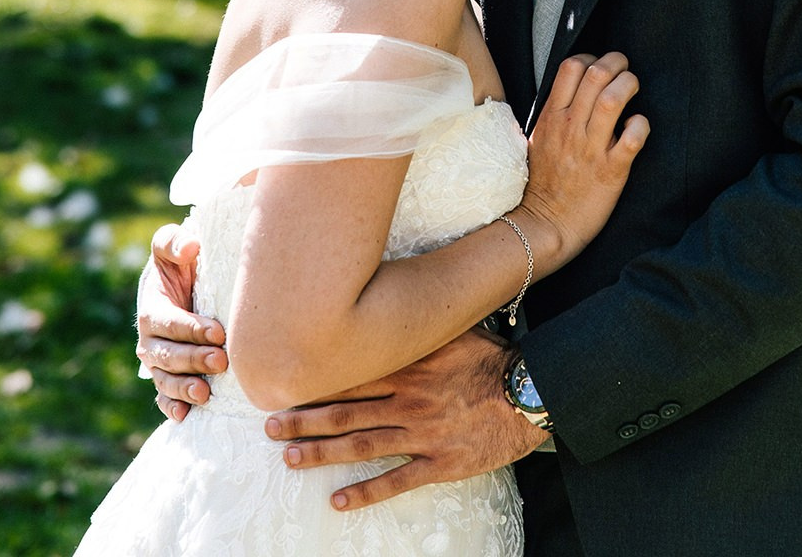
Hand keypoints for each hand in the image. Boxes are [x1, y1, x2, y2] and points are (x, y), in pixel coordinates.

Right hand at [136, 222, 227, 421]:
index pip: (169, 323)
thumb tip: (189, 246)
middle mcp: (151, 341)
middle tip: (221, 361)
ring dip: (184, 388)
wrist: (183, 288)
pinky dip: (172, 407)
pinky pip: (164, 398)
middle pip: (168, 355)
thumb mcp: (174, 247)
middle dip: (193, 359)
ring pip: (166, 380)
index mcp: (152, 310)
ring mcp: (158, 363)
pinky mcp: (168, 378)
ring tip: (205, 392)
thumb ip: (174, 242)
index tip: (219, 332)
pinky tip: (185, 415)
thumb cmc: (182, 265)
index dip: (191, 329)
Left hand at [266, 329, 546, 509]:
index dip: (312, 382)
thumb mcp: (453, 330)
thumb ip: (417, 325)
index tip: (282, 384)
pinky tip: (337, 501)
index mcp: (408, 366)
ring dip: (322, 454)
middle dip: (303, 420)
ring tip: (289, 460)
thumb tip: (384, 300)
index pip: (349, 374)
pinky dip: (365, 493)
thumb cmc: (492, 358)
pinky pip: (396, 481)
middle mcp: (408, 400)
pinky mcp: (440, 464)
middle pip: (345, 412)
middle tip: (269, 428)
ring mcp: (423, 434)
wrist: (531, 393)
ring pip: (362, 446)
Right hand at [517, 51, 646, 270]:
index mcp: (552, 117)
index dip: (591, 57)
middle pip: (596, 74)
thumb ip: (554, 113)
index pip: (571, 67)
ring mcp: (591, 148)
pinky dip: (641, 125)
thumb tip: (572, 92)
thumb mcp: (538, 139)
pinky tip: (639, 126)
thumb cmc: (543, 183)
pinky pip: (633, 138)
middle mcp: (571, 127)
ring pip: (613, 99)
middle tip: (625, 68)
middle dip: (617, 62)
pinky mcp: (612, 170)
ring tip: (633, 87)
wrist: (545, 224)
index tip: (600, 66)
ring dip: (629, 85)